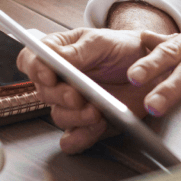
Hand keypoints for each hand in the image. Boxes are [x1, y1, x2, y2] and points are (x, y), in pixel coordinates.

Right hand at [18, 28, 170, 153]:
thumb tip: (52, 56)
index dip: (35, 69)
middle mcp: (61, 80)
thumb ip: (77, 51)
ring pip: (60, 116)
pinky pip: (73, 137)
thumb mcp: (101, 42)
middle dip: (60, 96)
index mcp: (58, 54)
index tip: (49, 75)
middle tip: (77, 96)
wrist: (150, 68)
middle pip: (44, 93)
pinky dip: (80, 138)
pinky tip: (92, 130)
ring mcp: (73, 103)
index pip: (31, 61)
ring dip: (76, 117)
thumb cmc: (123, 48)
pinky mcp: (86, 123)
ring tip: (96, 112)